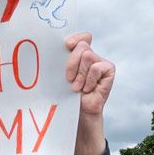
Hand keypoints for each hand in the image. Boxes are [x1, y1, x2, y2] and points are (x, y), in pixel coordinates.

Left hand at [64, 32, 112, 154]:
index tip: (66, 46)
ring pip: (88, 55)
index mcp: (78, 55)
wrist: (76, 118)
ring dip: (79, 74)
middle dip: (71, 63)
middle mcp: (90, 57)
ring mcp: (100, 64)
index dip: (75, 38)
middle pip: (82, 45)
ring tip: (77, 88)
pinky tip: (87, 90)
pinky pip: (98, 67)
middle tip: (68, 80)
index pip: (82, 37)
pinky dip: (89, 79)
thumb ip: (58, 63)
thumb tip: (44, 48)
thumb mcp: (57, 78)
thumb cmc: (64, 99)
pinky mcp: (108, 71)